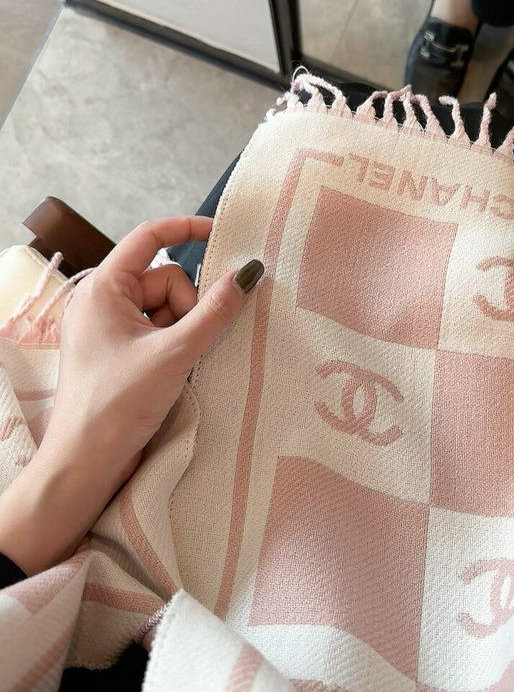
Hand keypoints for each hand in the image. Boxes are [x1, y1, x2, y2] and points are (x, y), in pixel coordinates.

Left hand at [0, 216, 263, 574]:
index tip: (222, 233)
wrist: (86, 463)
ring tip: (178, 364)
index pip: (149, 237)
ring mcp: (112, 328)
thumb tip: (249, 274)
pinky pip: (162, 330)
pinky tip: (177, 370)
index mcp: (103, 289)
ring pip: (169, 308)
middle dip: (188, 306)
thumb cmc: (117, 405)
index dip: (186, 229)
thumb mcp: (175, 353)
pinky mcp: (122, 352)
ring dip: (184, 330)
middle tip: (188, 343)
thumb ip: (215, 311)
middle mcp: (104, 302)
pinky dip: (177, 344)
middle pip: (166, 279)